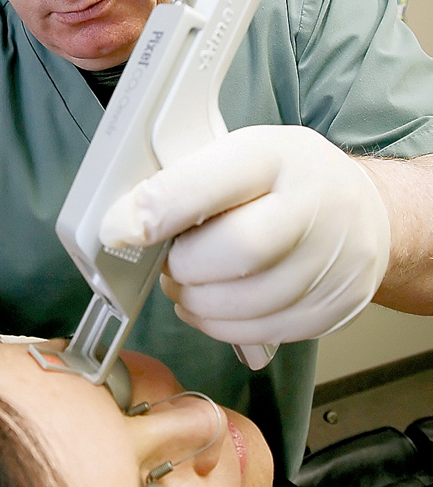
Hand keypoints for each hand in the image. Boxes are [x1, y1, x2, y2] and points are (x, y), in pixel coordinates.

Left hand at [99, 125, 390, 346]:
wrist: (368, 217)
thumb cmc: (287, 182)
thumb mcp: (238, 155)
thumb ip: (187, 182)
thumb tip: (125, 222)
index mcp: (280, 156)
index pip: (214, 183)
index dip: (159, 208)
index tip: (118, 229)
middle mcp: (318, 207)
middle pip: (234, 253)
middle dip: (184, 266)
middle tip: (170, 261)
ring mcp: (333, 263)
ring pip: (244, 304)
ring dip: (196, 301)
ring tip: (189, 282)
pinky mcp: (334, 309)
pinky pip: (260, 331)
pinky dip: (221, 324)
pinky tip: (214, 303)